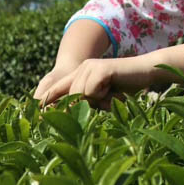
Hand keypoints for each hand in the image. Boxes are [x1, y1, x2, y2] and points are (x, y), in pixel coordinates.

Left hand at [33, 56, 155, 107]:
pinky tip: (113, 89)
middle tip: (103, 104)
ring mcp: (91, 66)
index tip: (35, 118)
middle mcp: (83, 67)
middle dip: (79, 106)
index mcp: (80, 73)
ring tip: (111, 96)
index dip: (45, 103)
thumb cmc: (127, 87)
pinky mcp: (100, 68)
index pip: (56, 89)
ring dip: (95, 101)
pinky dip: (102, 95)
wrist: (147, 71)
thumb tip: (66, 117)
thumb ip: (86, 102)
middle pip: (68, 95)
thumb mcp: (102, 97)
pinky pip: (90, 91)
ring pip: (78, 94)